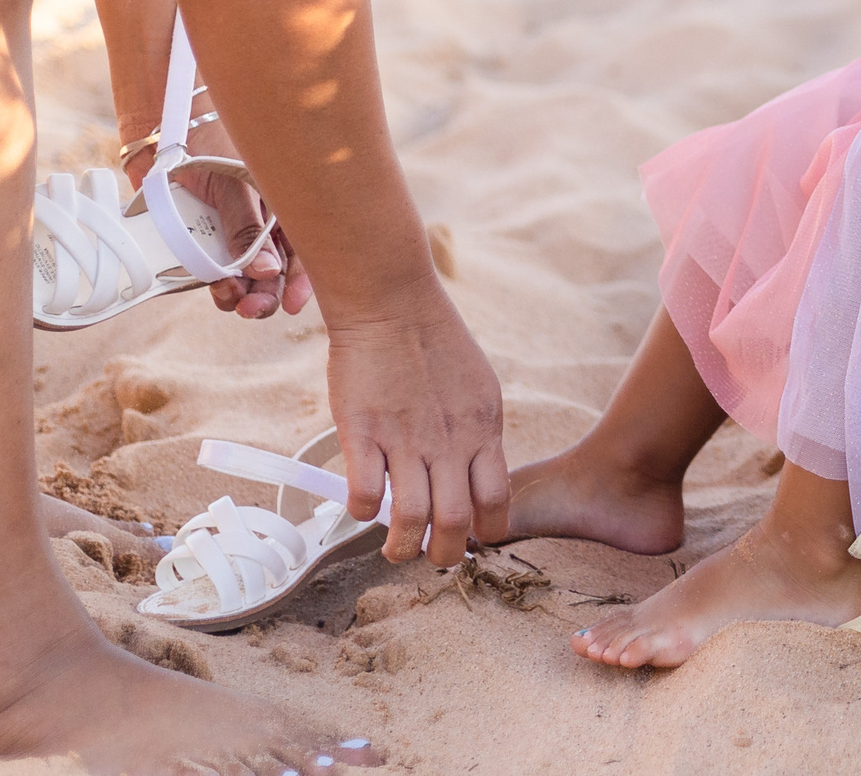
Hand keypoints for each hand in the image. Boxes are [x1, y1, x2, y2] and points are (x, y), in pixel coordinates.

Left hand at [125, 115, 312, 319]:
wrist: (162, 130)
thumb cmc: (208, 145)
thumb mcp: (237, 186)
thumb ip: (249, 229)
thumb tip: (267, 272)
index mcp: (283, 206)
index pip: (303, 250)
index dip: (301, 280)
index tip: (291, 304)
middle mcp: (261, 225)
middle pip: (274, 272)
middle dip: (266, 295)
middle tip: (251, 309)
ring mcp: (230, 235)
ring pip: (244, 278)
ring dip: (240, 295)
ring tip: (228, 297)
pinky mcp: (201, 242)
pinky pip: (212, 273)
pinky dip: (215, 285)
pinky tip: (215, 288)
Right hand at [326, 289, 508, 567]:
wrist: (392, 302)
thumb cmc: (434, 341)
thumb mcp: (478, 387)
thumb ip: (476, 432)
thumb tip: (473, 474)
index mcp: (483, 429)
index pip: (498, 500)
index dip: (487, 532)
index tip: (472, 540)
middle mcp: (449, 440)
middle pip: (456, 521)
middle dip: (445, 555)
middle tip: (433, 558)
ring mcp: (406, 438)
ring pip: (410, 519)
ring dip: (402, 547)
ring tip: (396, 550)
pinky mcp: (363, 432)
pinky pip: (366, 493)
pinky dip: (364, 512)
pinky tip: (364, 509)